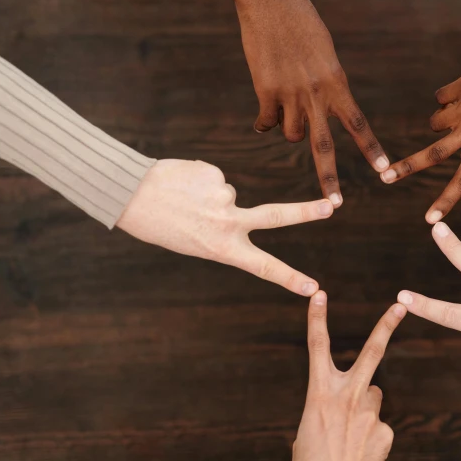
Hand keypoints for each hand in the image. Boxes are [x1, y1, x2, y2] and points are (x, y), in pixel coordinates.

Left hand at [116, 159, 332, 295]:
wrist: (128, 194)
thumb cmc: (159, 224)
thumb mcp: (193, 240)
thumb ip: (222, 229)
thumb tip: (236, 201)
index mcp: (221, 247)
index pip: (263, 266)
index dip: (290, 278)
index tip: (314, 288)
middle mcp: (227, 223)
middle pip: (277, 216)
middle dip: (308, 211)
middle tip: (332, 206)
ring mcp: (222, 195)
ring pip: (227, 192)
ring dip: (209, 193)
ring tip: (182, 198)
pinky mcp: (214, 172)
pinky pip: (213, 176)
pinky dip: (199, 179)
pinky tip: (180, 184)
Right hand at [227, 0, 388, 205]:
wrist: (269, 0)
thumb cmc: (301, 22)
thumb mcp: (325, 54)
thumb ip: (327, 86)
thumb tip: (317, 112)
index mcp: (337, 83)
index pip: (358, 123)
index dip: (372, 149)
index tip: (385, 171)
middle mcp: (315, 94)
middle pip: (323, 146)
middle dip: (329, 178)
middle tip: (335, 204)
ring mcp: (288, 94)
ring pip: (292, 134)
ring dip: (291, 130)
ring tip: (286, 111)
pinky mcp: (264, 91)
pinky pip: (265, 123)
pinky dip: (264, 124)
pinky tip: (262, 120)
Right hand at [292, 291, 404, 460]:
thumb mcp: (307, 435)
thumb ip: (328, 412)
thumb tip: (345, 409)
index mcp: (320, 396)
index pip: (317, 349)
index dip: (317, 319)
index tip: (319, 295)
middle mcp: (348, 399)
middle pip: (371, 353)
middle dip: (385, 326)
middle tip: (401, 306)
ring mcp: (371, 416)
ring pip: (374, 397)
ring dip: (364, 409)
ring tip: (350, 438)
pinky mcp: (386, 433)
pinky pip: (379, 425)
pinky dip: (370, 436)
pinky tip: (360, 455)